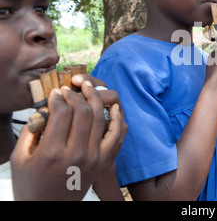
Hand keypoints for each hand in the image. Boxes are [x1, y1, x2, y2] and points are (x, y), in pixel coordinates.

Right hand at [10, 80, 125, 200]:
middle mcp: (75, 153)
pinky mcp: (102, 161)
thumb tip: (44, 107)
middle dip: (76, 94)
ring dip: (95, 98)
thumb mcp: (20, 157)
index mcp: (52, 152)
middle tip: (70, 88)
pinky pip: (115, 134)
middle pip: (83, 112)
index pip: (62, 112)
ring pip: (99, 118)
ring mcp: (92, 157)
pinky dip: (117, 118)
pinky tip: (113, 106)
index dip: (59, 98)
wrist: (48, 208)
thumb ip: (29, 130)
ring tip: (88, 87)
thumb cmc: (30, 184)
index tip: (55, 93)